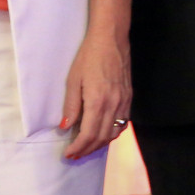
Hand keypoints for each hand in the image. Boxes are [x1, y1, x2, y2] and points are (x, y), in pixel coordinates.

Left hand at [60, 26, 131, 159]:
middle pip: (102, 138)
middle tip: (75, 155)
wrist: (111, 39)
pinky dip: (112, 133)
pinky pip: (122, 123)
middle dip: (87, 150)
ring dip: (100, 144)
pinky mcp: (129, 97)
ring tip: (87, 147)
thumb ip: (71, 105)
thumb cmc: (89, 56)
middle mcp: (114, 104)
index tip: (68, 154)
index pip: (88, 135)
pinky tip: (103, 133)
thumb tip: (66, 127)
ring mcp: (123, 101)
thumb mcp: (73, 79)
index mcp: (98, 101)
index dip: (78, 147)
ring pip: (114, 133)